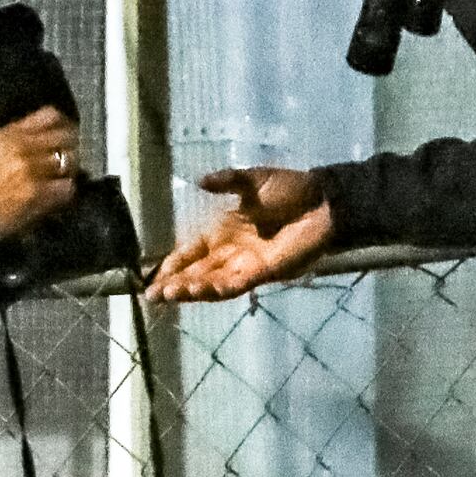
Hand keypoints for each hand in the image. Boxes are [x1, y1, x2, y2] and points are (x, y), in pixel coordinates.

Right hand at [0, 106, 82, 240]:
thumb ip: (13, 141)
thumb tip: (37, 138)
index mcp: (8, 134)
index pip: (49, 115)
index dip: (64, 124)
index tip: (67, 132)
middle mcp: (22, 147)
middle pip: (66, 136)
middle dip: (71, 148)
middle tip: (69, 159)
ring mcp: (32, 169)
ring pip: (70, 161)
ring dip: (69, 171)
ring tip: (62, 179)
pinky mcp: (38, 193)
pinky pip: (67, 187)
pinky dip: (65, 192)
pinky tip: (57, 197)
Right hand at [149, 166, 334, 301]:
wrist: (324, 202)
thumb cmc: (291, 189)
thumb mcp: (253, 180)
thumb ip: (227, 182)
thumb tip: (200, 180)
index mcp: (223, 231)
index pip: (191, 253)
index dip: (172, 265)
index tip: (152, 277)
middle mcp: (230, 252)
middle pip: (196, 273)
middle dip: (174, 284)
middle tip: (151, 296)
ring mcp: (245, 264)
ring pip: (211, 283)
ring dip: (191, 290)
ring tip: (169, 295)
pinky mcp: (263, 273)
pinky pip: (235, 285)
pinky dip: (217, 289)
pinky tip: (201, 289)